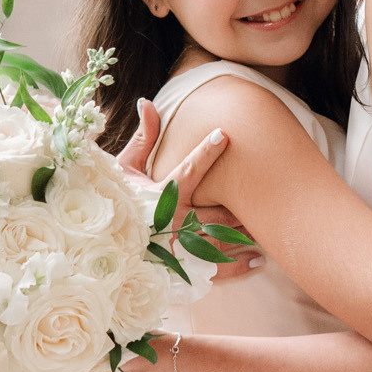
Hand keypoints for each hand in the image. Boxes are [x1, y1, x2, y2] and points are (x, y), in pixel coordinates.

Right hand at [118, 100, 258, 279]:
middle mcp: (174, 223)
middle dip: (242, 197)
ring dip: (246, 227)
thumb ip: (142, 139)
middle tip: (264, 184)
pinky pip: (219, 269)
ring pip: (224, 236)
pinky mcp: (186, 269)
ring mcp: (182, 249)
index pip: (189, 170)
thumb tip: (147, 102)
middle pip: (219, 208)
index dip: (207, 151)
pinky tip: (259, 258)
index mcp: (160, 197)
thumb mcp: (124, 170)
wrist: (104, 248)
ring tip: (267, 217)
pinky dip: (241, 265)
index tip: (225, 135)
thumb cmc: (116, 203)